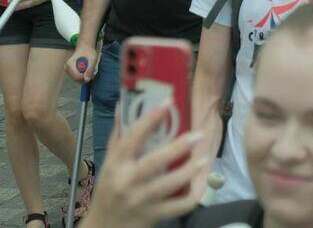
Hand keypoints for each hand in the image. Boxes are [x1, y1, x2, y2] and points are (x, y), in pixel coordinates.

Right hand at [66, 45, 96, 82]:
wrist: (85, 49)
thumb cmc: (89, 53)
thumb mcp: (92, 60)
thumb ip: (90, 70)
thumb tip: (87, 80)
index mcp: (70, 64)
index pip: (77, 77)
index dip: (85, 77)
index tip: (91, 72)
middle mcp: (67, 68)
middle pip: (77, 80)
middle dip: (86, 77)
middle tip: (92, 70)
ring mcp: (67, 71)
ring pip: (78, 80)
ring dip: (85, 76)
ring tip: (89, 69)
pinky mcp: (70, 72)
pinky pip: (77, 78)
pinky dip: (83, 76)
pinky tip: (86, 70)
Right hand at [84, 103, 207, 225]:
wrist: (103, 227)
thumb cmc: (108, 190)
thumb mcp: (109, 164)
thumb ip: (119, 136)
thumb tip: (123, 104)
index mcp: (116, 165)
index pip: (131, 138)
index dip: (149, 119)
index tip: (167, 102)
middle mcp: (127, 182)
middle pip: (154, 162)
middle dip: (178, 147)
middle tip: (199, 135)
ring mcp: (140, 201)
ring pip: (169, 185)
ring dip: (190, 170)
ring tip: (205, 158)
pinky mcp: (153, 215)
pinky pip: (178, 206)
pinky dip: (193, 195)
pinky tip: (202, 183)